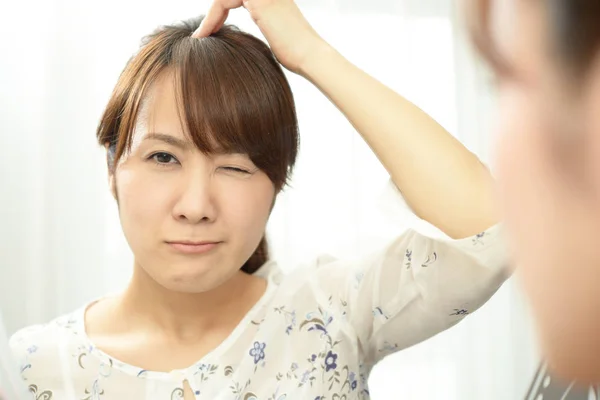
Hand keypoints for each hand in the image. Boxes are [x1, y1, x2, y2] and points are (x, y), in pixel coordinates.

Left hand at [192, 0, 328, 74]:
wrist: (310, 56)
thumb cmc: (297, 55)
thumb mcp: (275, 35)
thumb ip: (262, 26)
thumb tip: (241, 40)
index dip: (219, 12)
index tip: (209, 32)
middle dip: (214, 12)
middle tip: (202, 33)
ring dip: (209, 16)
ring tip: (201, 35)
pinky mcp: (259, 1)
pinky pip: (222, 2)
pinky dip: (211, 18)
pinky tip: (204, 35)